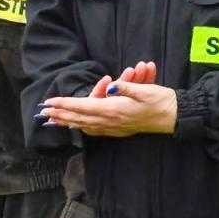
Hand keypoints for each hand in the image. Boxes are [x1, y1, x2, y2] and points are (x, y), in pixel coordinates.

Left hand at [39, 61, 175, 136]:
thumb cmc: (160, 101)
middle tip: (44, 114)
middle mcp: (111, 121)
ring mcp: (115, 128)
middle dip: (61, 115)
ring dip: (70, 122)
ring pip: (86, 126)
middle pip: (80, 119)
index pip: (83, 106)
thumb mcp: (145, 89)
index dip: (65, 104)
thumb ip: (126, 87)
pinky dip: (84, 128)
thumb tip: (111, 86)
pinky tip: (80, 127)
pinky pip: (96, 131)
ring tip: (57, 121)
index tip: (50, 102)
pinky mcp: (120, 130)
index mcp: (114, 110)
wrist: (174, 117)